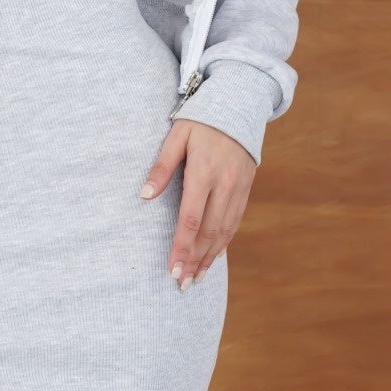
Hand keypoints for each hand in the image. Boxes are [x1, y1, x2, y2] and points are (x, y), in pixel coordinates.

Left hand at [140, 119, 256, 287]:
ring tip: (196, 279)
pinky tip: (213, 257)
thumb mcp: (177, 136)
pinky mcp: (246, 189)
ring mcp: (239, 189)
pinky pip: (234, 222)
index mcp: (203, 173)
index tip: (173, 268)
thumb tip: (144, 195)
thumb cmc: (201, 120)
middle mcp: (225, 185)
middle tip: (182, 284)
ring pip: (224, 232)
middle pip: (209, 232)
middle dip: (195, 261)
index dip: (182, 247)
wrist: (241, 106)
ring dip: (209, 258)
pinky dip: (223, 243)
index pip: (191, 219)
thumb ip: (161, 167)